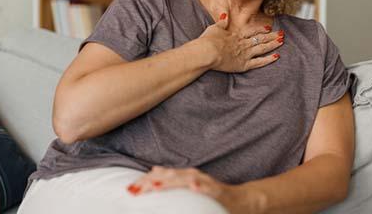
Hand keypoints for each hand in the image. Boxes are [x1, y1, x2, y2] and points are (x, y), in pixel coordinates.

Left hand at [126, 166, 261, 213]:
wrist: (243, 201)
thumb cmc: (213, 196)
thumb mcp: (189, 187)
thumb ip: (172, 180)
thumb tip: (153, 171)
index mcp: (184, 177)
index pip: (161, 178)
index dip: (145, 183)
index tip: (128, 189)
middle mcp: (194, 177)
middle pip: (169, 176)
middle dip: (152, 182)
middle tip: (135, 189)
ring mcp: (207, 184)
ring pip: (187, 179)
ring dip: (172, 180)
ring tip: (156, 184)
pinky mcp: (219, 192)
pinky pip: (210, 189)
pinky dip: (202, 187)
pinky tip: (194, 188)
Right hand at [198, 12, 284, 72]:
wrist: (207, 52)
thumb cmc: (207, 40)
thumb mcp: (214, 28)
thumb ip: (221, 22)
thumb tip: (224, 15)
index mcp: (236, 35)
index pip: (252, 31)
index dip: (261, 29)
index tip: (268, 28)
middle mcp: (243, 44)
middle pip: (260, 38)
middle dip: (271, 36)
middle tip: (281, 34)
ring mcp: (245, 54)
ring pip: (262, 48)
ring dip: (273, 44)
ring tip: (282, 41)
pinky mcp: (243, 65)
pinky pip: (259, 62)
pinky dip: (268, 59)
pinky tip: (277, 56)